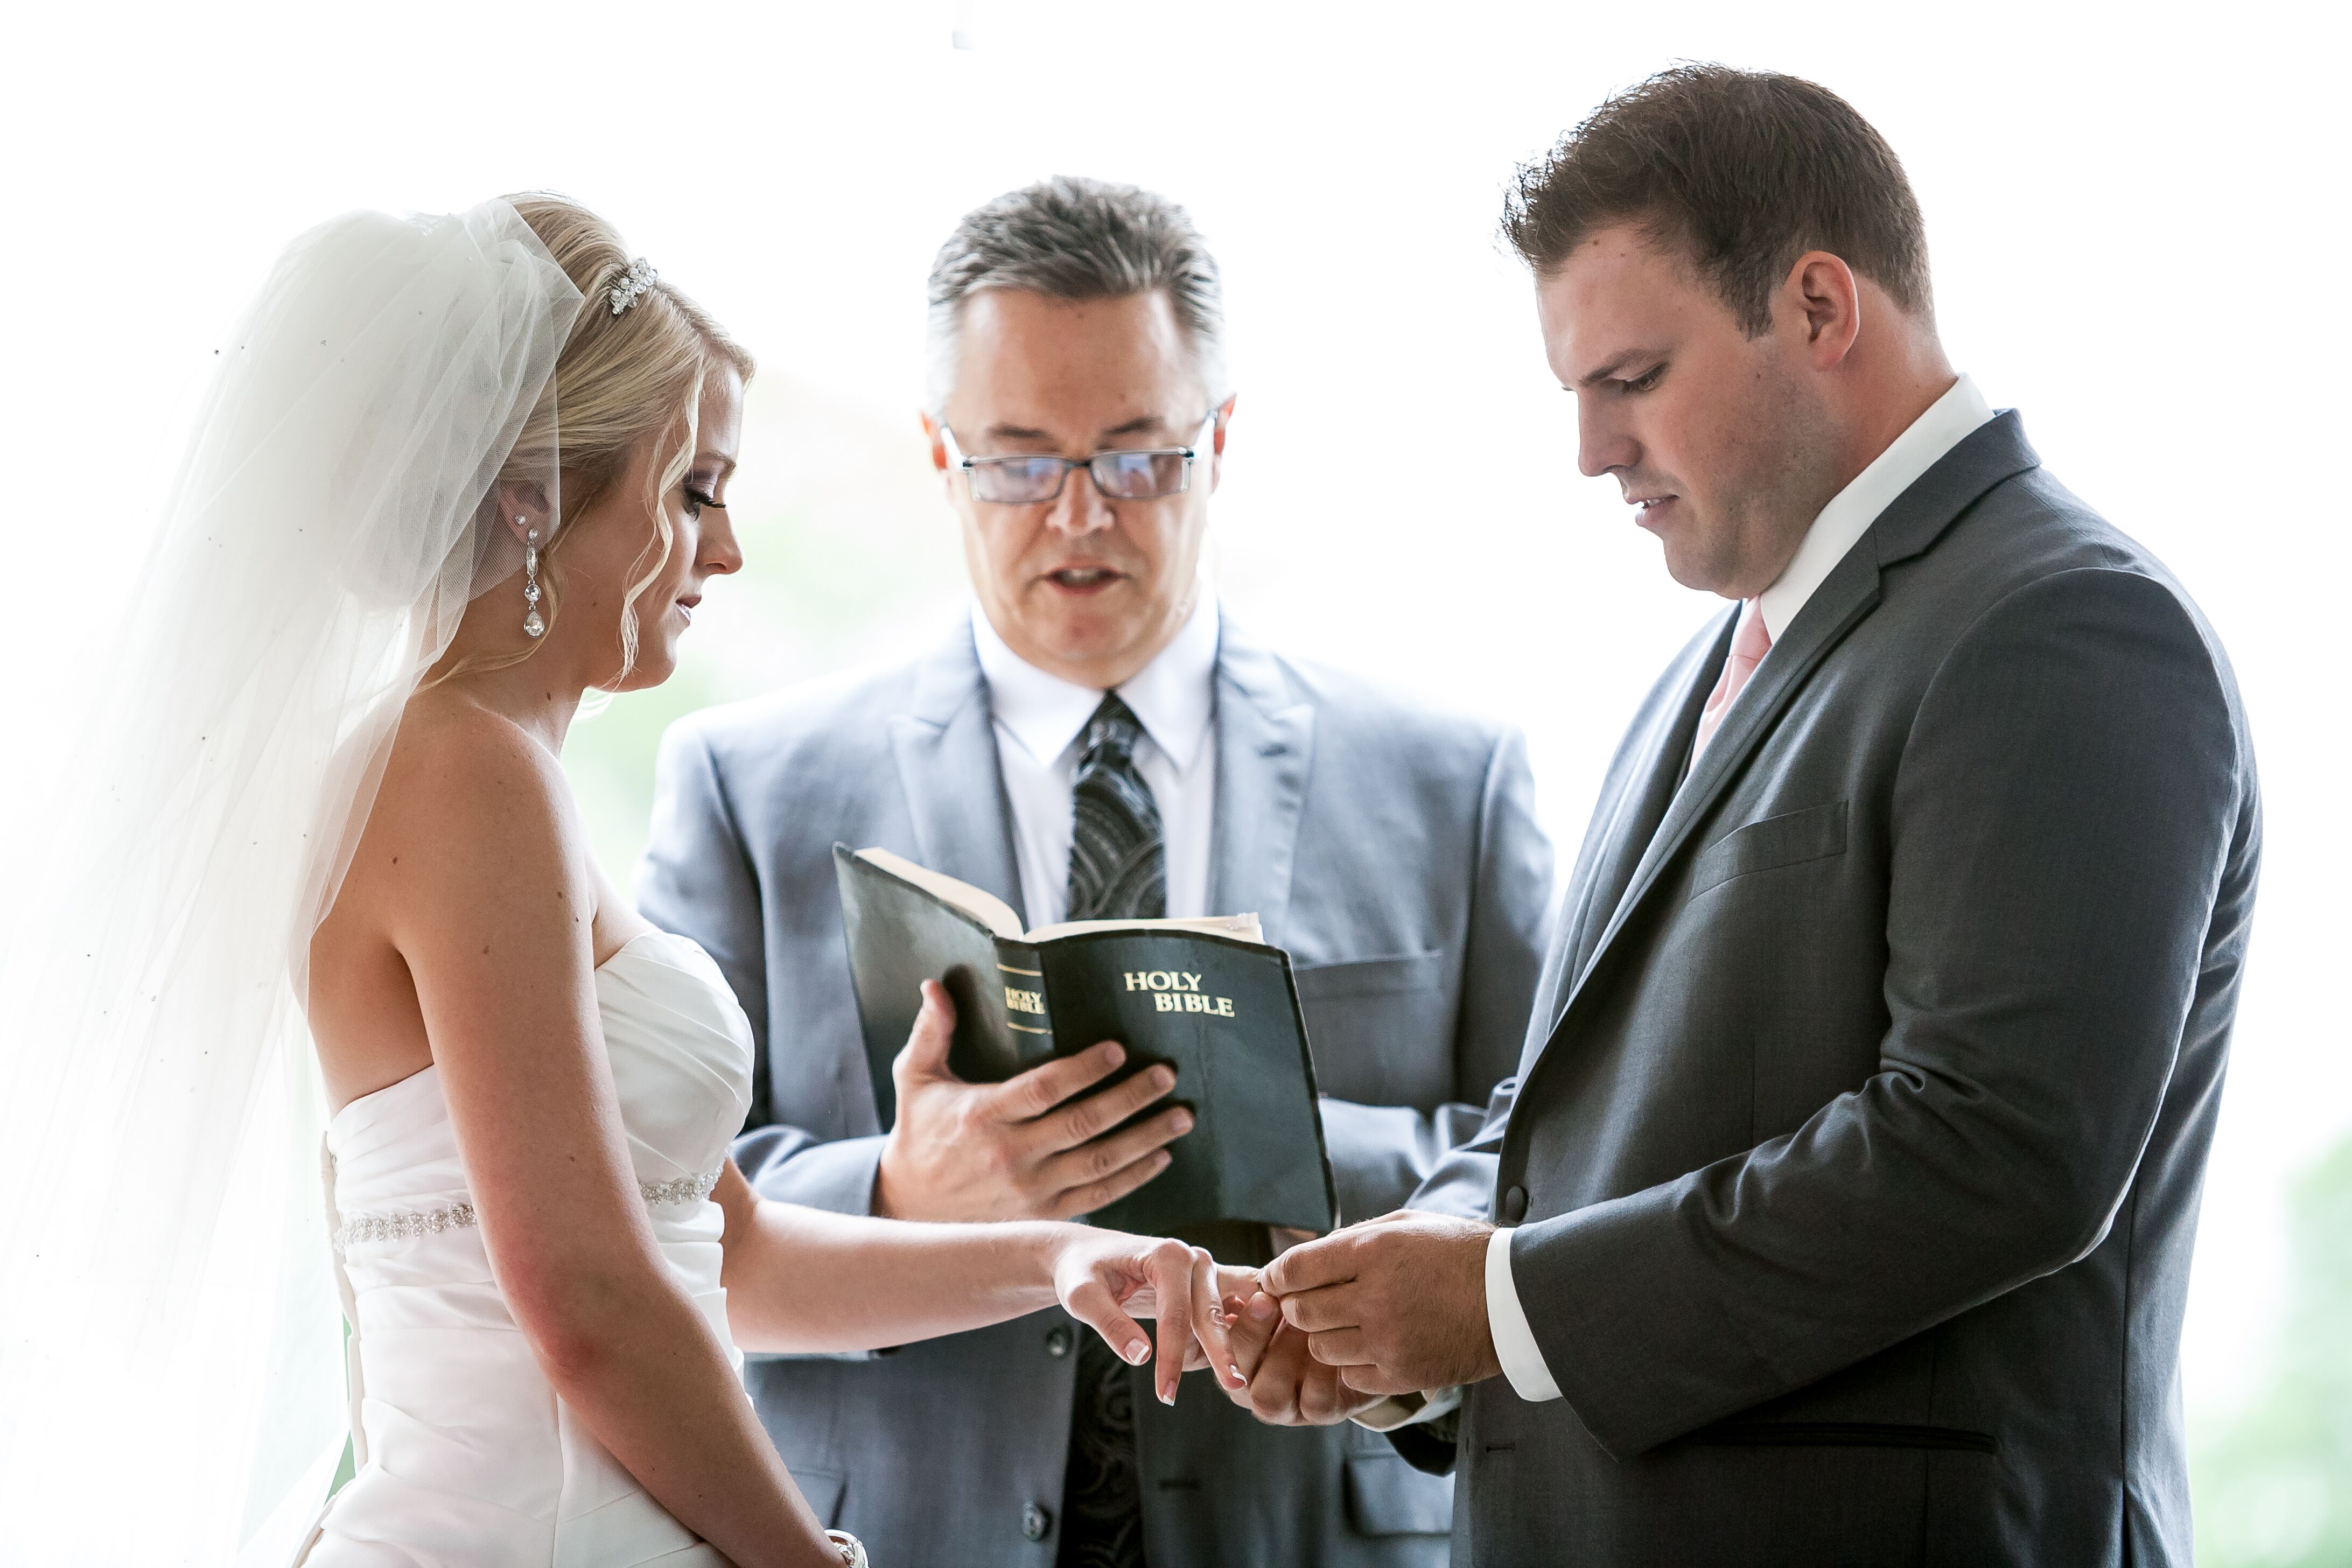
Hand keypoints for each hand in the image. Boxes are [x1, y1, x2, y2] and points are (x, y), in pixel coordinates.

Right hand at [874, 981, 1193, 1221]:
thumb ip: (931, 1031)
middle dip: (1130, 1098)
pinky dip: (1134, 1177)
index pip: (1042, 1089)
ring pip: (1099, 1162)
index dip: (1083, 1070)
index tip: (1118, 1049)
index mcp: (983, 1115)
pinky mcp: (1043, 1214)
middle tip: (1166, 1075)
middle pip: (1082, 1124)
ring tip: (1181, 1115)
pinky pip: (1098, 1196)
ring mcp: (1030, 1190)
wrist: (911, 1205)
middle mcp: (1010, 1155)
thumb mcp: (915, 1079)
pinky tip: (1161, 1156)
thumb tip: (935, 984)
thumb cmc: (920, 1131)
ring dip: (1146, 1138)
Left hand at [1048, 1230, 1253, 1404]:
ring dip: (1235, 1341)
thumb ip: (1111, 1324)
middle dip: (1221, 1352)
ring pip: (1226, 1311)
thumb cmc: (1081, 1271)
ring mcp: (1204, 1269)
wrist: (1084, 1254)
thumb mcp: (1082, 1296)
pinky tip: (1241, 1360)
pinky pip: (1228, 1309)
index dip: (1173, 1356)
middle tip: (1232, 1386)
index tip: (1167, 1394)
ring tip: (1242, 1379)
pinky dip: (1235, 1332)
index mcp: (1167, 1254)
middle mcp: (1193, 1258)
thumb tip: (1142, 1357)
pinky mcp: (1207, 1283)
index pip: (1176, 1314)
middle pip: (1210, 1313)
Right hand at [1213, 1287, 1384, 1425]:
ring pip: (1268, 1398)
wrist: (1358, 1329)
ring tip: (1307, 1324)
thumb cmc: (1311, 1303)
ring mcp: (1285, 1406)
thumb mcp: (1282, 1292)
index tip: (1260, 1296)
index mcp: (1236, 1357)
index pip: (1216, 1351)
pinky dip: (1324, 1373)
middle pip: (1237, 1378)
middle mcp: (1253, 1386)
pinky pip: (1314, 1405)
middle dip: (1254, 1336)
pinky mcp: (1319, 1412)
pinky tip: (1337, 1343)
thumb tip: (1249, 1277)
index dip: (1232, 1329)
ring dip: (1285, 1355)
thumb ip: (1258, 1286)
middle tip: (1279, 1304)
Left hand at [1263, 1210, 1499, 1396]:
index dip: (1277, 1275)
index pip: (1297, 1267)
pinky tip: (1373, 1348)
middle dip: (1299, 1307)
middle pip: (1302, 1310)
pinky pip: (1350, 1376)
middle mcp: (1375, 1296)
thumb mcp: (1406, 1225)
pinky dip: (1354, 1364)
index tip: (1275, 1281)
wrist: (1512, 1299)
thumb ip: (1354, 1239)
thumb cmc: (1457, 1254)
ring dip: (1326, 1336)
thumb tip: (1306, 1257)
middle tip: (1310, 1303)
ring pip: (1321, 1347)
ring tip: (1349, 1325)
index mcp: (1374, 1251)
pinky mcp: (1402, 1373)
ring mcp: (1388, 1339)